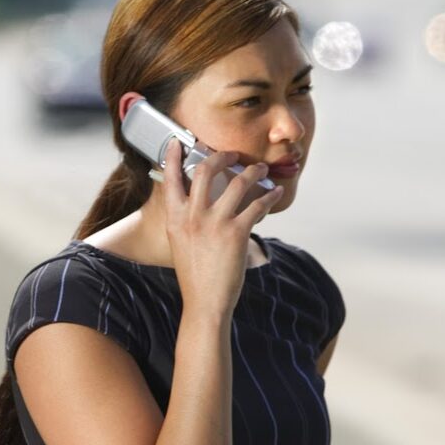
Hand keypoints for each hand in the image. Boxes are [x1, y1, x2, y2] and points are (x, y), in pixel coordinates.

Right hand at [160, 139, 283, 316]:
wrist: (205, 303)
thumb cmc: (195, 276)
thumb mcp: (180, 244)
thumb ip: (186, 221)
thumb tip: (201, 203)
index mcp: (175, 218)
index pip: (170, 178)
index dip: (172, 157)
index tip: (177, 142)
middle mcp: (192, 216)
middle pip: (205, 170)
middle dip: (222, 156)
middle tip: (233, 154)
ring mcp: (214, 223)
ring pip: (237, 182)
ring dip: (253, 171)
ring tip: (261, 169)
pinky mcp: (236, 233)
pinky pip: (257, 205)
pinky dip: (269, 196)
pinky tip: (274, 194)